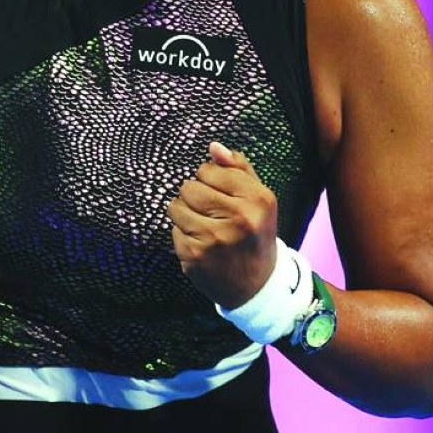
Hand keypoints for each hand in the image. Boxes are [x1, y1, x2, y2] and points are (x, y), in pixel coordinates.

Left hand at [167, 141, 278, 307]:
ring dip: (184, 213)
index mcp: (258, 200)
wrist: (256, 285)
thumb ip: (238, 169)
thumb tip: (213, 147)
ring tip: (203, 224)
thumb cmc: (255, 234)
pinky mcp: (194, 256)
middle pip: (189, 187)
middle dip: (194, 195)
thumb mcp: (258, 200)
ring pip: (175, 207)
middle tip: (209, 210)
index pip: (210, 170)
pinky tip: (201, 242)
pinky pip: (173, 230)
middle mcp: (239, 219)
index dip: (209, 178)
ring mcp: (214, 239)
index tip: (220, 192)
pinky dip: (183, 234)